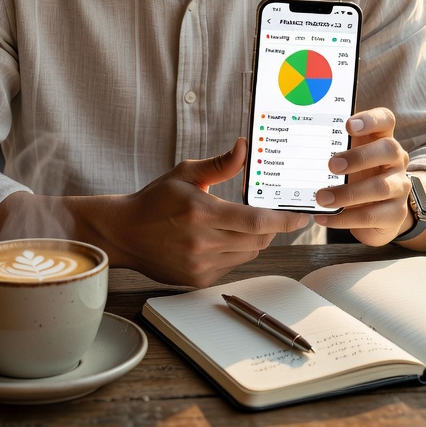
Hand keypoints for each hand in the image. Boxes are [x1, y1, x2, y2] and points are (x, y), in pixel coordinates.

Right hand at [98, 138, 308, 286]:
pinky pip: (232, 265)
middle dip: (273, 227)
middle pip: (257, 240)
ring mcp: (200, 264)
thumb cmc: (155, 199)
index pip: (255, 221)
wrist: (124, 233)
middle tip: (277, 214)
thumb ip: (220, 164)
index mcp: (202, 213)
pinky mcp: (197, 278)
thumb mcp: (185, 173)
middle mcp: (203, 242)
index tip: (301, 217)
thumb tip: (245, 148)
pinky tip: (226, 238)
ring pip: (248, 254)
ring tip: (249, 223)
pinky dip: (238, 251)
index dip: (283, 221)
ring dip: (256, 239)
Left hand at [312, 108, 410, 245]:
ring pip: (380, 187)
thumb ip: (336, 148)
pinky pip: (371, 217)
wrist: (381, 211)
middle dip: (358, 157)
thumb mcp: (350, 158)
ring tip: (322, 199)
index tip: (348, 125)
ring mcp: (400, 186)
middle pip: (388, 150)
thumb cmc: (358, 174)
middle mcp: (397, 160)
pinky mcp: (396, 214)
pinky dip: (344, 218)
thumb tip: (301, 143)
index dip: (370, 120)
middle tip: (331, 165)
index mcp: (382, 139)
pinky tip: (325, 217)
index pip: (385, 119)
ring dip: (347, 194)